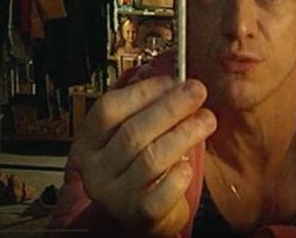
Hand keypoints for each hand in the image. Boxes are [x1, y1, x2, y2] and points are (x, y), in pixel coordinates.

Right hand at [71, 77, 216, 235]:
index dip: (142, 92)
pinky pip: (162, 192)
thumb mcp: (135, 137)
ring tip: (206, 120)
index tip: (172, 81)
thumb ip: (147, 111)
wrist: (142, 215)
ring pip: (151, 159)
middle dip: (170, 108)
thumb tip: (178, 84)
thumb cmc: (140, 169)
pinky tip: (189, 165)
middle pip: (133, 132)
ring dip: (183, 134)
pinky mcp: (139, 215)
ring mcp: (116, 195)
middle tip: (196, 92)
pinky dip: (179, 176)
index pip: (109, 109)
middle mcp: (96, 170)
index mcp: (89, 143)